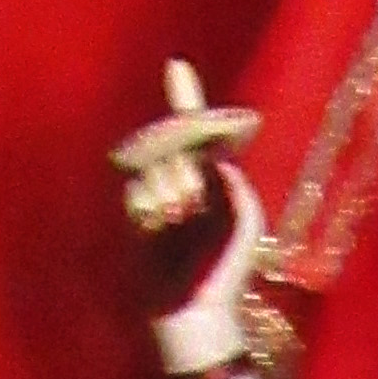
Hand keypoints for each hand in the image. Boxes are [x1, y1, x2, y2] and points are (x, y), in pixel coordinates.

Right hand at [114, 60, 267, 354]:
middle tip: (194, 186)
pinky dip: (154, 205)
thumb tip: (209, 158)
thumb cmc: (225, 270)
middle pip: (172, 138)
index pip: (194, 130)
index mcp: (206, 178)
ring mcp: (153, 195)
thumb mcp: (245, 220)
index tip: (178, 67)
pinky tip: (164, 225)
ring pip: (155, 164)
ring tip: (182, 220)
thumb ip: (233, 182)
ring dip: (173, 189)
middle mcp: (177, 180)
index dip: (187, 98)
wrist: (194, 312)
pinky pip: (139, 189)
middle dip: (184, 153)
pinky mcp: (132, 214)